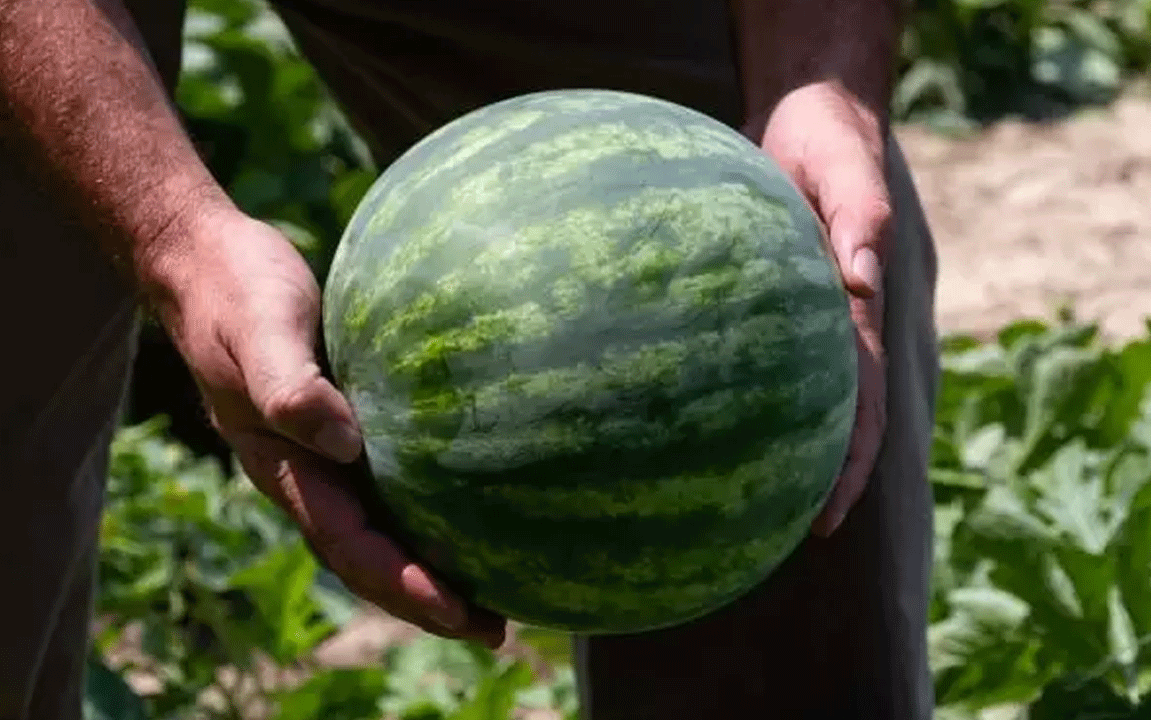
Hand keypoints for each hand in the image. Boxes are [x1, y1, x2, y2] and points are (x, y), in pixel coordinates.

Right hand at [142, 207, 506, 646]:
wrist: (207, 260)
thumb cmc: (234, 291)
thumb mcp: (261, 331)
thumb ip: (290, 388)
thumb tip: (346, 444)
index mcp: (283, 468)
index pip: (350, 547)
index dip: (403, 586)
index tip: (460, 613)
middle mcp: (307, 472)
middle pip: (369, 556)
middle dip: (426, 600)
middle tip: (494, 629)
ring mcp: (324, 450)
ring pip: (380, 524)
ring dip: (428, 563)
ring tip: (493, 589)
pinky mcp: (344, 418)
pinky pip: (389, 477)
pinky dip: (426, 505)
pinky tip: (471, 503)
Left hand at [744, 81, 890, 537]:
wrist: (805, 109)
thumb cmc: (832, 136)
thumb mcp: (849, 168)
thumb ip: (862, 220)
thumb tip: (860, 281)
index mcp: (855, 311)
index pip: (857, 406)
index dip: (846, 467)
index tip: (822, 520)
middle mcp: (824, 324)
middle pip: (816, 417)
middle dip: (799, 479)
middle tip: (764, 537)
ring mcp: (788, 313)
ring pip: (774, 390)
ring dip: (757, 443)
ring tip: (712, 498)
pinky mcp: (748, 294)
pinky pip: (731, 346)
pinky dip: (710, 383)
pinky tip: (666, 410)